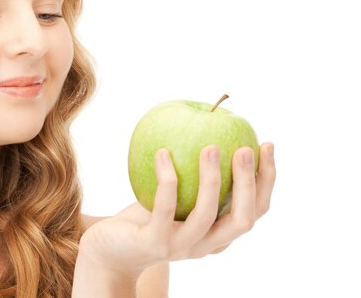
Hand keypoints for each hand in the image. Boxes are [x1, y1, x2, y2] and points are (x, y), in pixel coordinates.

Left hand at [77, 143, 275, 277]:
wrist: (109, 249)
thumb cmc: (143, 217)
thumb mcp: (174, 196)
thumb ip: (192, 175)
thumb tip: (208, 127)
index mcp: (218, 234)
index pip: (255, 210)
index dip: (266, 179)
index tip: (265, 144)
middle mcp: (206, 245)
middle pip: (243, 219)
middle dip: (250, 183)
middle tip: (246, 147)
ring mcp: (180, 247)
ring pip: (207, 214)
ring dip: (213, 179)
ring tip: (211, 147)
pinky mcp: (154, 243)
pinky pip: (165, 208)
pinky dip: (168, 179)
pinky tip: (162, 152)